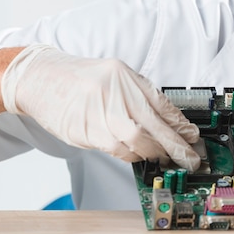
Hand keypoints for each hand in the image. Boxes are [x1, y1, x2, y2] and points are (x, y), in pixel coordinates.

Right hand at [1, 44, 200, 170]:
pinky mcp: (84, 131)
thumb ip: (138, 95)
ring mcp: (99, 112)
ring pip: (137, 139)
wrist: (41, 79)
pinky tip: (139, 155)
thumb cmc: (80, 79)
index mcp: (126, 76)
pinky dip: (131, 155)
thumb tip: (167, 122)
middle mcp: (114, 93)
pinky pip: (117, 149)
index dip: (180, 124)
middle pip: (154, 124)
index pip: (161, 104)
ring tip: (165, 157)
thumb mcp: (116, 76)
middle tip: (189, 156)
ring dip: (155, 152)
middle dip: (176, 144)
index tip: (193, 136)